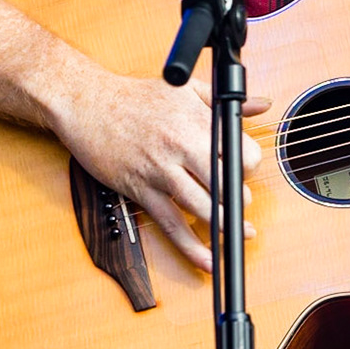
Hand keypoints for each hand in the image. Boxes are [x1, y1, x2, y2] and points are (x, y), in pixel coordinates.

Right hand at [47, 69, 270, 272]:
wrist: (86, 102)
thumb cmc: (136, 95)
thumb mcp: (187, 88)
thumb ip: (227, 101)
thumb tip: (262, 104)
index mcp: (197, 120)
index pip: (241, 152)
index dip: (248, 165)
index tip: (244, 168)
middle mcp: (182, 146)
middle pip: (226, 183)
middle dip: (239, 196)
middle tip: (240, 199)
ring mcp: (160, 170)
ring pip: (203, 207)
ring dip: (224, 222)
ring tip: (235, 228)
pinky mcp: (139, 189)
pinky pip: (171, 224)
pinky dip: (192, 246)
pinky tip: (208, 260)